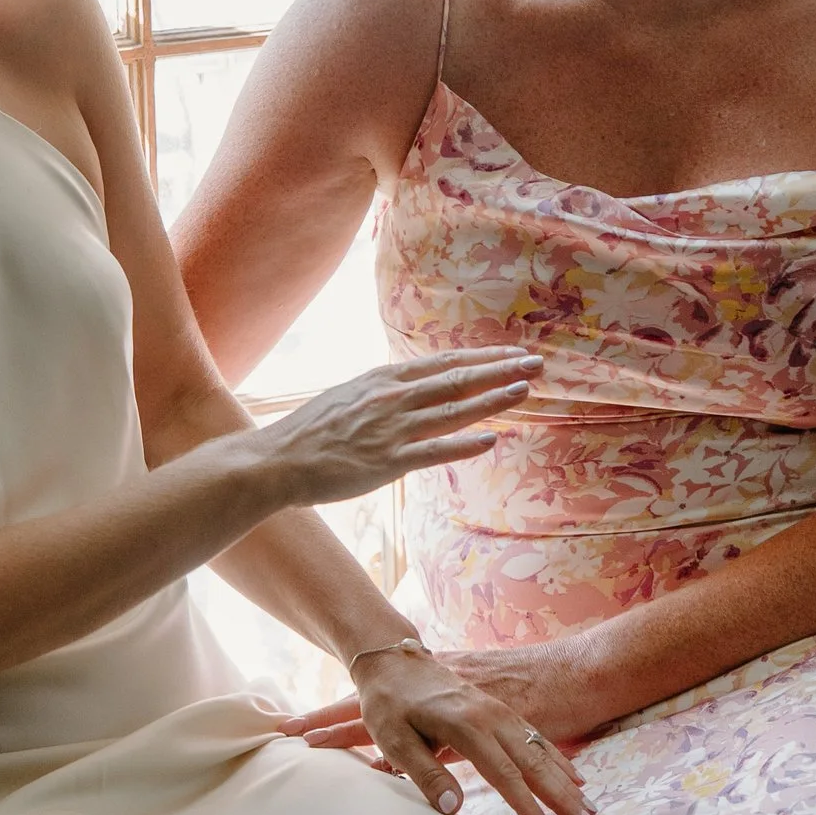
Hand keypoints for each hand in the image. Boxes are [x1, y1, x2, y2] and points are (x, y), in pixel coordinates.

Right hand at [252, 350, 536, 509]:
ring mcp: (392, 429)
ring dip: (492, 400)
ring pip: (453, 410)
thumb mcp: (350, 395)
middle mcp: (393, 398)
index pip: (444, 362)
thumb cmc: (313, 430)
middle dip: (500, 370)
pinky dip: (463, 444)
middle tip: (536, 364)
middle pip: (457, 379)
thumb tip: (415, 385)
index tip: (513, 352)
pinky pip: (433, 450)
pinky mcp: (387, 462)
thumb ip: (386, 390)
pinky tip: (491, 438)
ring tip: (524, 391)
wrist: (279, 459)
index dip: (483, 357)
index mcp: (384, 379)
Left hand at [290, 646, 596, 814]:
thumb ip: (425, 774)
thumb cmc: (389, 704)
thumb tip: (453, 808)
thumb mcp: (395, 740)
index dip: (525, 804)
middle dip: (561, 796)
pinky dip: (558, 759)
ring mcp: (498, 711)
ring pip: (540, 748)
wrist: (392, 661)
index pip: (503, 773)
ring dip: (566, 780)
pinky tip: (574, 777)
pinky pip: (536, 736)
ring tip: (589, 808)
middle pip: (534, 761)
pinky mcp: (499, 710)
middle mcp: (490, 716)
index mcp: (466, 725)